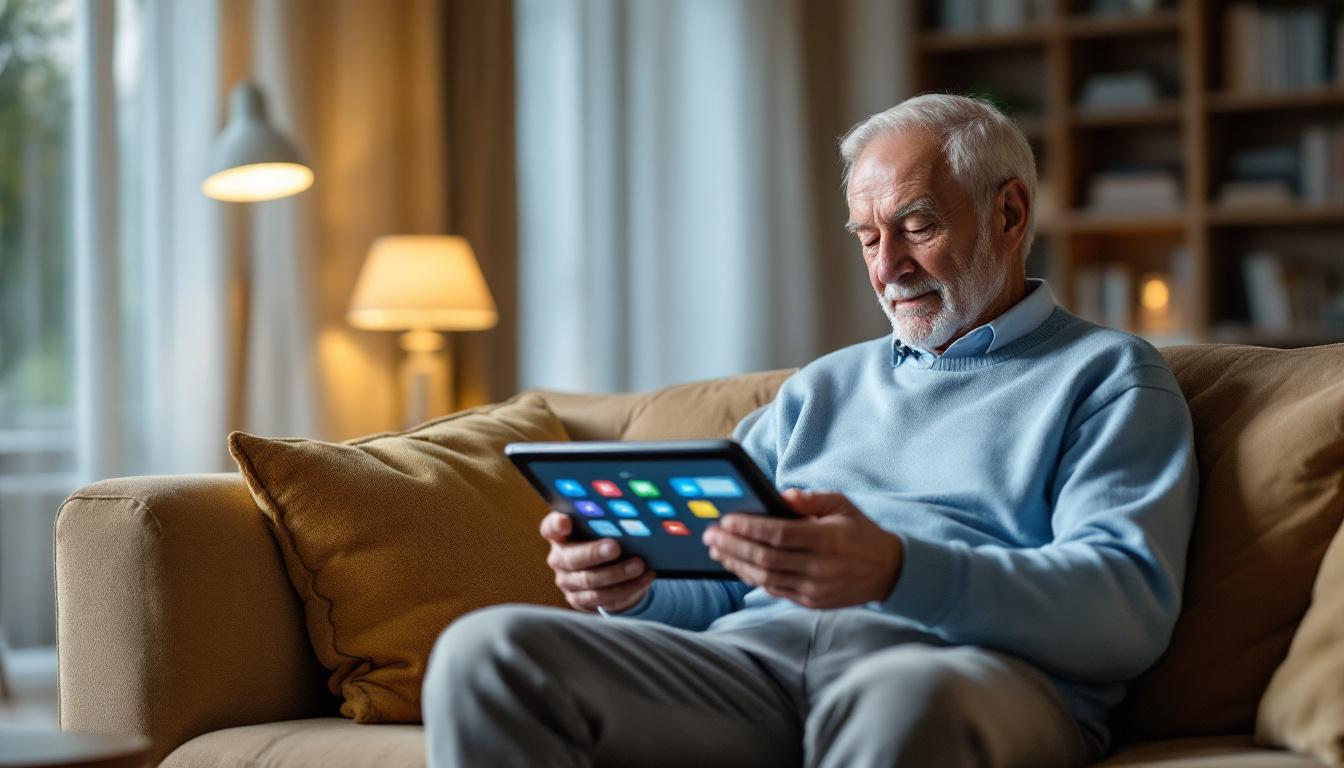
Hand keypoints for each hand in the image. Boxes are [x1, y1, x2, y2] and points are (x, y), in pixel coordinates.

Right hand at [540, 511, 654, 612]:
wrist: (607, 573)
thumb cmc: (603, 541)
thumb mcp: (601, 530)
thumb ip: (605, 523)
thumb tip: (629, 520)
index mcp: (560, 535)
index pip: (550, 528)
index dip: (556, 525)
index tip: (565, 521)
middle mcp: (559, 558)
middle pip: (572, 557)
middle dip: (594, 553)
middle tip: (615, 547)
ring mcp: (567, 581)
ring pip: (589, 580)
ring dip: (617, 573)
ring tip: (638, 565)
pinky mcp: (579, 600)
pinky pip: (601, 597)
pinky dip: (626, 588)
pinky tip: (643, 579)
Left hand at [702, 489, 902, 608]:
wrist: (889, 572)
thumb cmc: (861, 533)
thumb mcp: (842, 506)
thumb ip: (811, 500)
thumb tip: (780, 496)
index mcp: (826, 539)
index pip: (779, 534)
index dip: (749, 528)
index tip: (726, 520)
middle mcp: (819, 567)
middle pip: (766, 558)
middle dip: (733, 546)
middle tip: (710, 535)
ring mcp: (814, 588)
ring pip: (766, 578)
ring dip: (736, 564)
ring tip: (717, 550)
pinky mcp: (811, 602)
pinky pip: (775, 590)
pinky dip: (753, 578)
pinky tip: (737, 566)